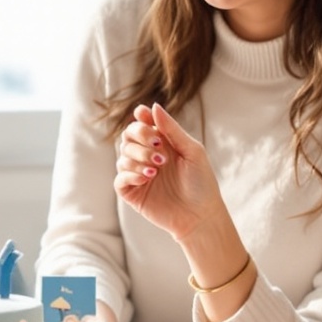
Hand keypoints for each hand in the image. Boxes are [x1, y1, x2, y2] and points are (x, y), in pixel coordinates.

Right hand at [115, 102, 227, 246]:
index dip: (140, 117)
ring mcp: (138, 174)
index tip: (144, 116)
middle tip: (159, 148)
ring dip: (138, 157)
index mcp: (162, 143)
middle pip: (128, 136)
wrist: (201, 215)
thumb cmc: (201, 182)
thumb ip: (172, 129)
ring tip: (157, 169)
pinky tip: (147, 178)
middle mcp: (147, 156)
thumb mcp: (192, 151)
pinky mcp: (132, 192)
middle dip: (140, 137)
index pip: (142, 123)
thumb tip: (153, 106)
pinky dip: (130, 174)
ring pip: (122, 156)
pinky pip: (120, 178)